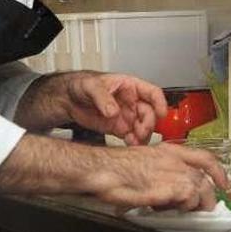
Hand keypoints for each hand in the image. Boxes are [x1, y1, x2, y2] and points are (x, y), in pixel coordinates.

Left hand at [20, 71, 167, 144]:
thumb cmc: (82, 85)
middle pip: (150, 113)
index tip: (161, 113)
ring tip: (136, 142)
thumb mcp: (91, 86)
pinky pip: (132, 136)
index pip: (152, 93)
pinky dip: (134, 142)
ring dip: (143, 136)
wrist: (68, 99)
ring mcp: (126, 116)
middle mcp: (131, 102)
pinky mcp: (119, 128)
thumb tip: (114, 111)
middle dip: (149, 123)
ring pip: (143, 127)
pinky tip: (131, 146)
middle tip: (142, 132)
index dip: (159, 103)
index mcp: (130, 86)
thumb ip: (103, 98)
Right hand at [88, 142, 229, 210]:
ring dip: (191, 204)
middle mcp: (175, 160)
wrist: (102, 169)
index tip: (223, 184)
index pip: (205, 158)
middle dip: (207, 197)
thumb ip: (162, 169)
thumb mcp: (145, 159)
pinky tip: (163, 206)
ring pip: (197, 191)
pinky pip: (184, 200)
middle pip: (204, 180)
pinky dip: (178, 206)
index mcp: (170, 151)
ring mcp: (172, 173)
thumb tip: (170, 185)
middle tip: (202, 207)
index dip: (219, 172)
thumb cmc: (116, 166)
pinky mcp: (167, 188)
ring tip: (177, 208)